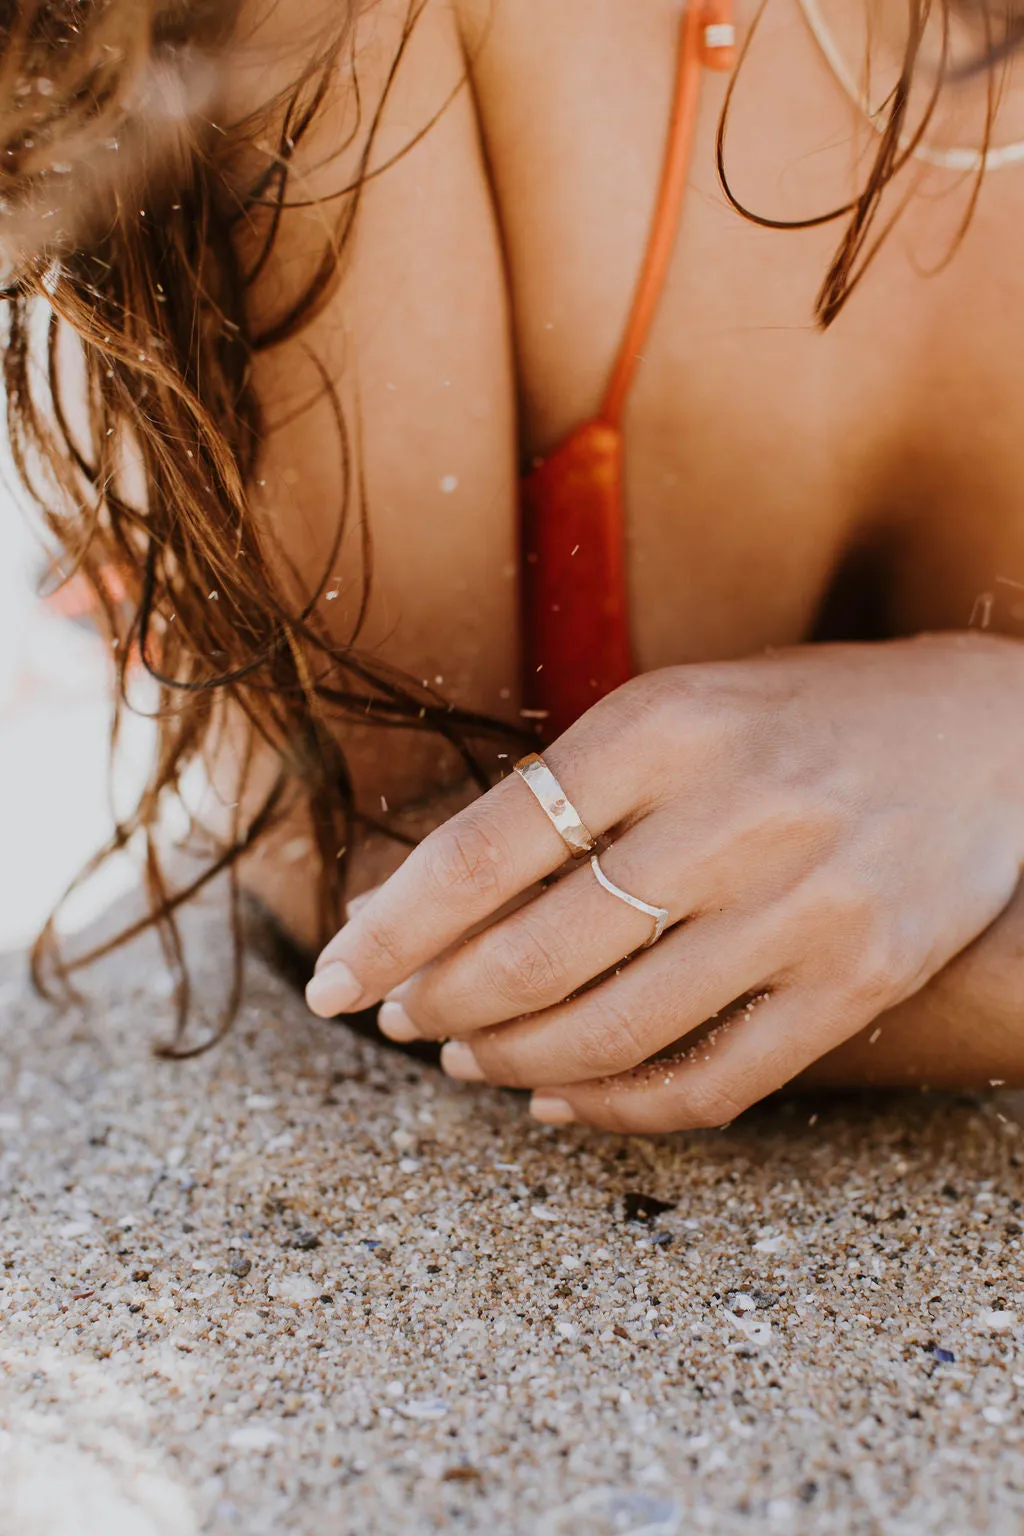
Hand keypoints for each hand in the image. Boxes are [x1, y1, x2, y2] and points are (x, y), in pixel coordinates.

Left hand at [306, 633, 1023, 1131]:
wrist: (990, 735)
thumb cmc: (801, 716)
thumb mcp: (679, 708)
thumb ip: (565, 792)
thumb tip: (421, 897)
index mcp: (668, 724)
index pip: (484, 851)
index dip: (389, 928)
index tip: (333, 976)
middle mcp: (736, 815)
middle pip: (533, 956)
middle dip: (436, 1003)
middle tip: (396, 1018)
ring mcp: (806, 908)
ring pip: (611, 1032)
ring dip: (508, 1060)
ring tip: (463, 1057)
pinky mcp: (859, 984)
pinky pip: (710, 1083)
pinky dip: (613, 1108)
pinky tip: (558, 1099)